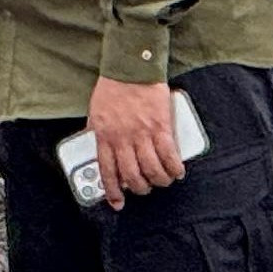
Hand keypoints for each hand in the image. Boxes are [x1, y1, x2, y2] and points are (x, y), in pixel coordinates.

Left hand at [86, 77, 184, 207]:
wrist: (132, 68)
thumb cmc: (113, 88)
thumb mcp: (96, 113)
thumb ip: (98, 133)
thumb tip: (99, 150)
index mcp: (104, 136)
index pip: (107, 171)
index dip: (112, 191)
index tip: (118, 203)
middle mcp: (122, 139)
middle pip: (132, 175)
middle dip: (140, 188)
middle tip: (146, 188)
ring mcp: (142, 134)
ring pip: (152, 170)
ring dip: (159, 181)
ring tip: (163, 180)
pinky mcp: (161, 127)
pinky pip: (169, 156)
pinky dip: (174, 168)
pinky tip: (176, 171)